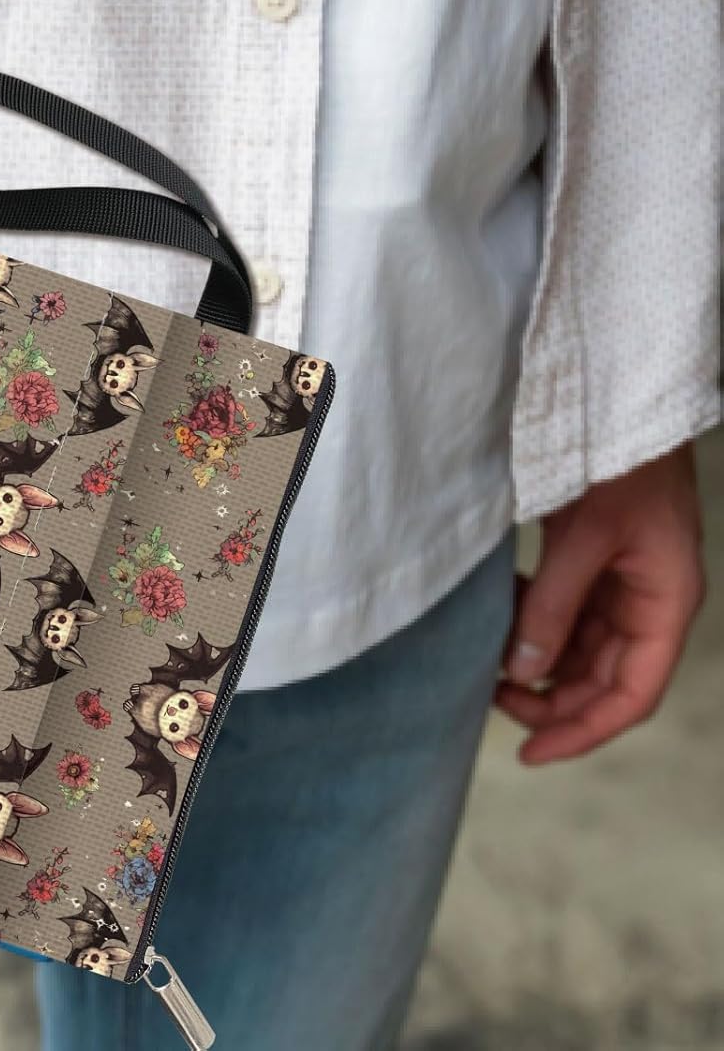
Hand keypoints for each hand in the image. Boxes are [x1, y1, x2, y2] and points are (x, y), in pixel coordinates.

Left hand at [494, 443, 705, 763]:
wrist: (618, 402)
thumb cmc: (619, 463)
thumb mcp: (584, 537)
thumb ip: (553, 605)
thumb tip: (522, 669)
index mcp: (666, 604)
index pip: (629, 694)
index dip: (582, 731)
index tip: (528, 752)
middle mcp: (650, 601)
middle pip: (602, 677)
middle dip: (550, 698)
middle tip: (491, 700)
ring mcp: (624, 581)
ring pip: (580, 646)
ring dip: (538, 659)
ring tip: (488, 659)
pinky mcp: (596, 558)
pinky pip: (566, 608)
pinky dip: (533, 617)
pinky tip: (500, 610)